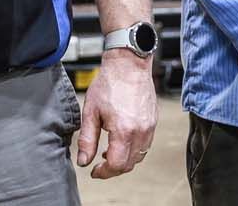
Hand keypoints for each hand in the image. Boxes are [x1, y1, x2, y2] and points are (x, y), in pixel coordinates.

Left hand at [77, 52, 157, 178]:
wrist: (129, 64)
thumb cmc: (109, 83)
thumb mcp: (91, 112)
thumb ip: (87, 140)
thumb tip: (84, 161)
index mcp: (124, 130)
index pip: (117, 165)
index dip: (104, 172)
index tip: (94, 170)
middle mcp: (141, 131)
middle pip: (130, 164)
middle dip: (113, 168)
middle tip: (100, 164)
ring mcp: (150, 126)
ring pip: (139, 156)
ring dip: (125, 159)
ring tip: (110, 151)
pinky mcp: (153, 121)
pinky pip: (146, 144)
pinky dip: (134, 149)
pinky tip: (122, 140)